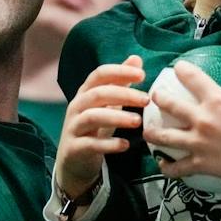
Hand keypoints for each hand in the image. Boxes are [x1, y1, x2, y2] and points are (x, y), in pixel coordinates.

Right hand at [55, 57, 146, 198]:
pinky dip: (108, 144)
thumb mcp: (107, 104)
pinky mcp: (74, 148)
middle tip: (146, 100)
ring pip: (92, 117)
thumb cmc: (95, 129)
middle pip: (98, 94)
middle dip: (123, 94)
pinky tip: (125, 145)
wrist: (74, 161)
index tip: (142, 75)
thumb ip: (120, 82)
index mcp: (85, 93)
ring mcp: (73, 127)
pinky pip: (90, 144)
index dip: (120, 71)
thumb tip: (136, 59)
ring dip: (117, 117)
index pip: (100, 74)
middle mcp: (76, 107)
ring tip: (138, 121)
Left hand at [143, 51, 220, 194]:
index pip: (191, 77)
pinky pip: (178, 168)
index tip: (177, 68)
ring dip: (152, 133)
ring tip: (147, 130)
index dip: (181, 69)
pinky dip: (167, 167)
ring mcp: (199, 143)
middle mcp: (202, 120)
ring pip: (165, 137)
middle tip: (154, 95)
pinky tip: (162, 164)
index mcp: (216, 100)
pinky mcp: (201, 164)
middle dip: (158, 98)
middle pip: (170, 106)